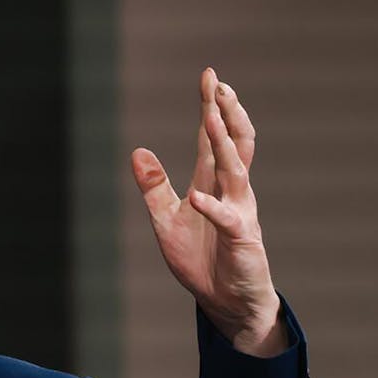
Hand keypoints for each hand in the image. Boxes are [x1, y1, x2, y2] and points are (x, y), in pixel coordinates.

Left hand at [131, 68, 286, 356]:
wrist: (226, 301)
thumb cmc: (201, 259)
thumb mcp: (166, 220)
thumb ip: (154, 187)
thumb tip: (137, 151)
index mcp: (213, 183)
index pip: (213, 138)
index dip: (211, 107)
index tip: (210, 76)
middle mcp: (231, 191)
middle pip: (233, 143)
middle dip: (226, 113)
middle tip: (219, 84)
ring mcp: (239, 212)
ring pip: (235, 170)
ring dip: (224, 144)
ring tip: (213, 117)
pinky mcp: (240, 239)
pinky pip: (226, 219)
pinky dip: (211, 207)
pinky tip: (196, 196)